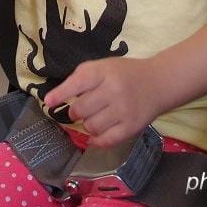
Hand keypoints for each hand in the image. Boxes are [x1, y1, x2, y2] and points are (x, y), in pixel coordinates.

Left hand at [44, 57, 160, 147]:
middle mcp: (113, 90)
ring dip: (87, 124)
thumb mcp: (104, 66)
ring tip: (95, 117)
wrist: (158, 83)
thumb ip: (83, 77)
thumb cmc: (125, 73)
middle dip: (76, 111)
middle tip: (82, 108)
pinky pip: (106, 140)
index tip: (48, 102)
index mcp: (104, 71)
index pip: (78, 82)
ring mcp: (123, 111)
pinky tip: (96, 135)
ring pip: (91, 126)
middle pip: (80, 109)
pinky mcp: (131, 128)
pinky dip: (96, 140)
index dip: (60, 93)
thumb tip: (58, 96)